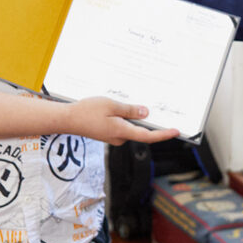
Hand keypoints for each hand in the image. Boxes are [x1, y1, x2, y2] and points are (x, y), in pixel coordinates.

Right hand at [64, 96, 178, 145]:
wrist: (67, 119)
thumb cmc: (86, 112)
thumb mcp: (111, 105)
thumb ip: (129, 110)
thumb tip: (145, 114)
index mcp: (121, 131)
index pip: (148, 136)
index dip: (163, 134)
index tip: (175, 131)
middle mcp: (119, 137)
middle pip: (141, 132)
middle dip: (152, 123)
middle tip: (164, 113)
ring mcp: (113, 136)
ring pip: (131, 128)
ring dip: (138, 119)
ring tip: (144, 106)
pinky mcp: (108, 133)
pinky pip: (123, 126)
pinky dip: (128, 119)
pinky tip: (126, 109)